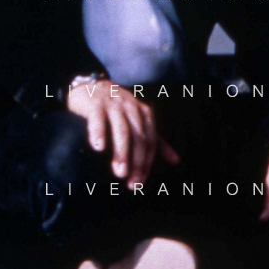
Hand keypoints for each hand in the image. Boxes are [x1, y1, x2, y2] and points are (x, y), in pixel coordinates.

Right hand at [65, 79, 179, 184]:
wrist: (92, 85)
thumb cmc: (117, 108)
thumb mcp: (139, 121)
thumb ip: (156, 140)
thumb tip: (176, 161)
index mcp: (144, 114)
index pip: (150, 142)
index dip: (146, 164)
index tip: (138, 183)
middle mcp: (132, 108)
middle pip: (139, 137)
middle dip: (137, 162)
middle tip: (131, 183)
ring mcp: (114, 105)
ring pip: (122, 130)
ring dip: (122, 152)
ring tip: (119, 172)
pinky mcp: (95, 103)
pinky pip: (98, 119)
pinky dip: (99, 132)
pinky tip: (98, 147)